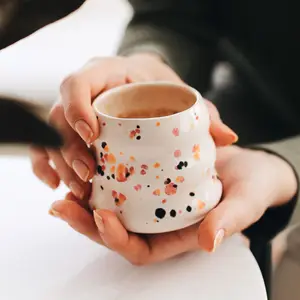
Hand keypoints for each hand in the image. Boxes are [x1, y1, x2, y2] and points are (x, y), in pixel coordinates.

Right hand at [30, 54, 236, 197]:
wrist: (145, 84)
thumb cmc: (161, 87)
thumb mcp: (181, 94)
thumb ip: (203, 114)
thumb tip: (229, 138)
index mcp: (106, 73)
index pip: (78, 84)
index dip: (77, 108)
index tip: (90, 134)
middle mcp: (83, 92)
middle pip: (58, 117)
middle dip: (67, 148)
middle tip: (88, 176)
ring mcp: (73, 111)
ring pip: (50, 136)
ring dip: (59, 164)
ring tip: (80, 190)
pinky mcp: (70, 129)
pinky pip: (47, 146)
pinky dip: (47, 166)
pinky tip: (59, 186)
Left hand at [48, 146, 296, 264]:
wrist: (250, 166)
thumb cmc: (250, 188)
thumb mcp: (246, 203)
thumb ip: (230, 220)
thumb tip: (209, 241)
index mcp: (176, 233)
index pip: (140, 248)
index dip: (117, 239)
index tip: (102, 218)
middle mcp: (160, 218)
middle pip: (117, 228)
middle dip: (87, 221)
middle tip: (64, 204)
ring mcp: (153, 197)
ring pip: (114, 204)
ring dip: (86, 198)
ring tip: (64, 183)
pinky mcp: (151, 175)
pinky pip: (122, 180)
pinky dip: (103, 174)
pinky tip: (86, 159)